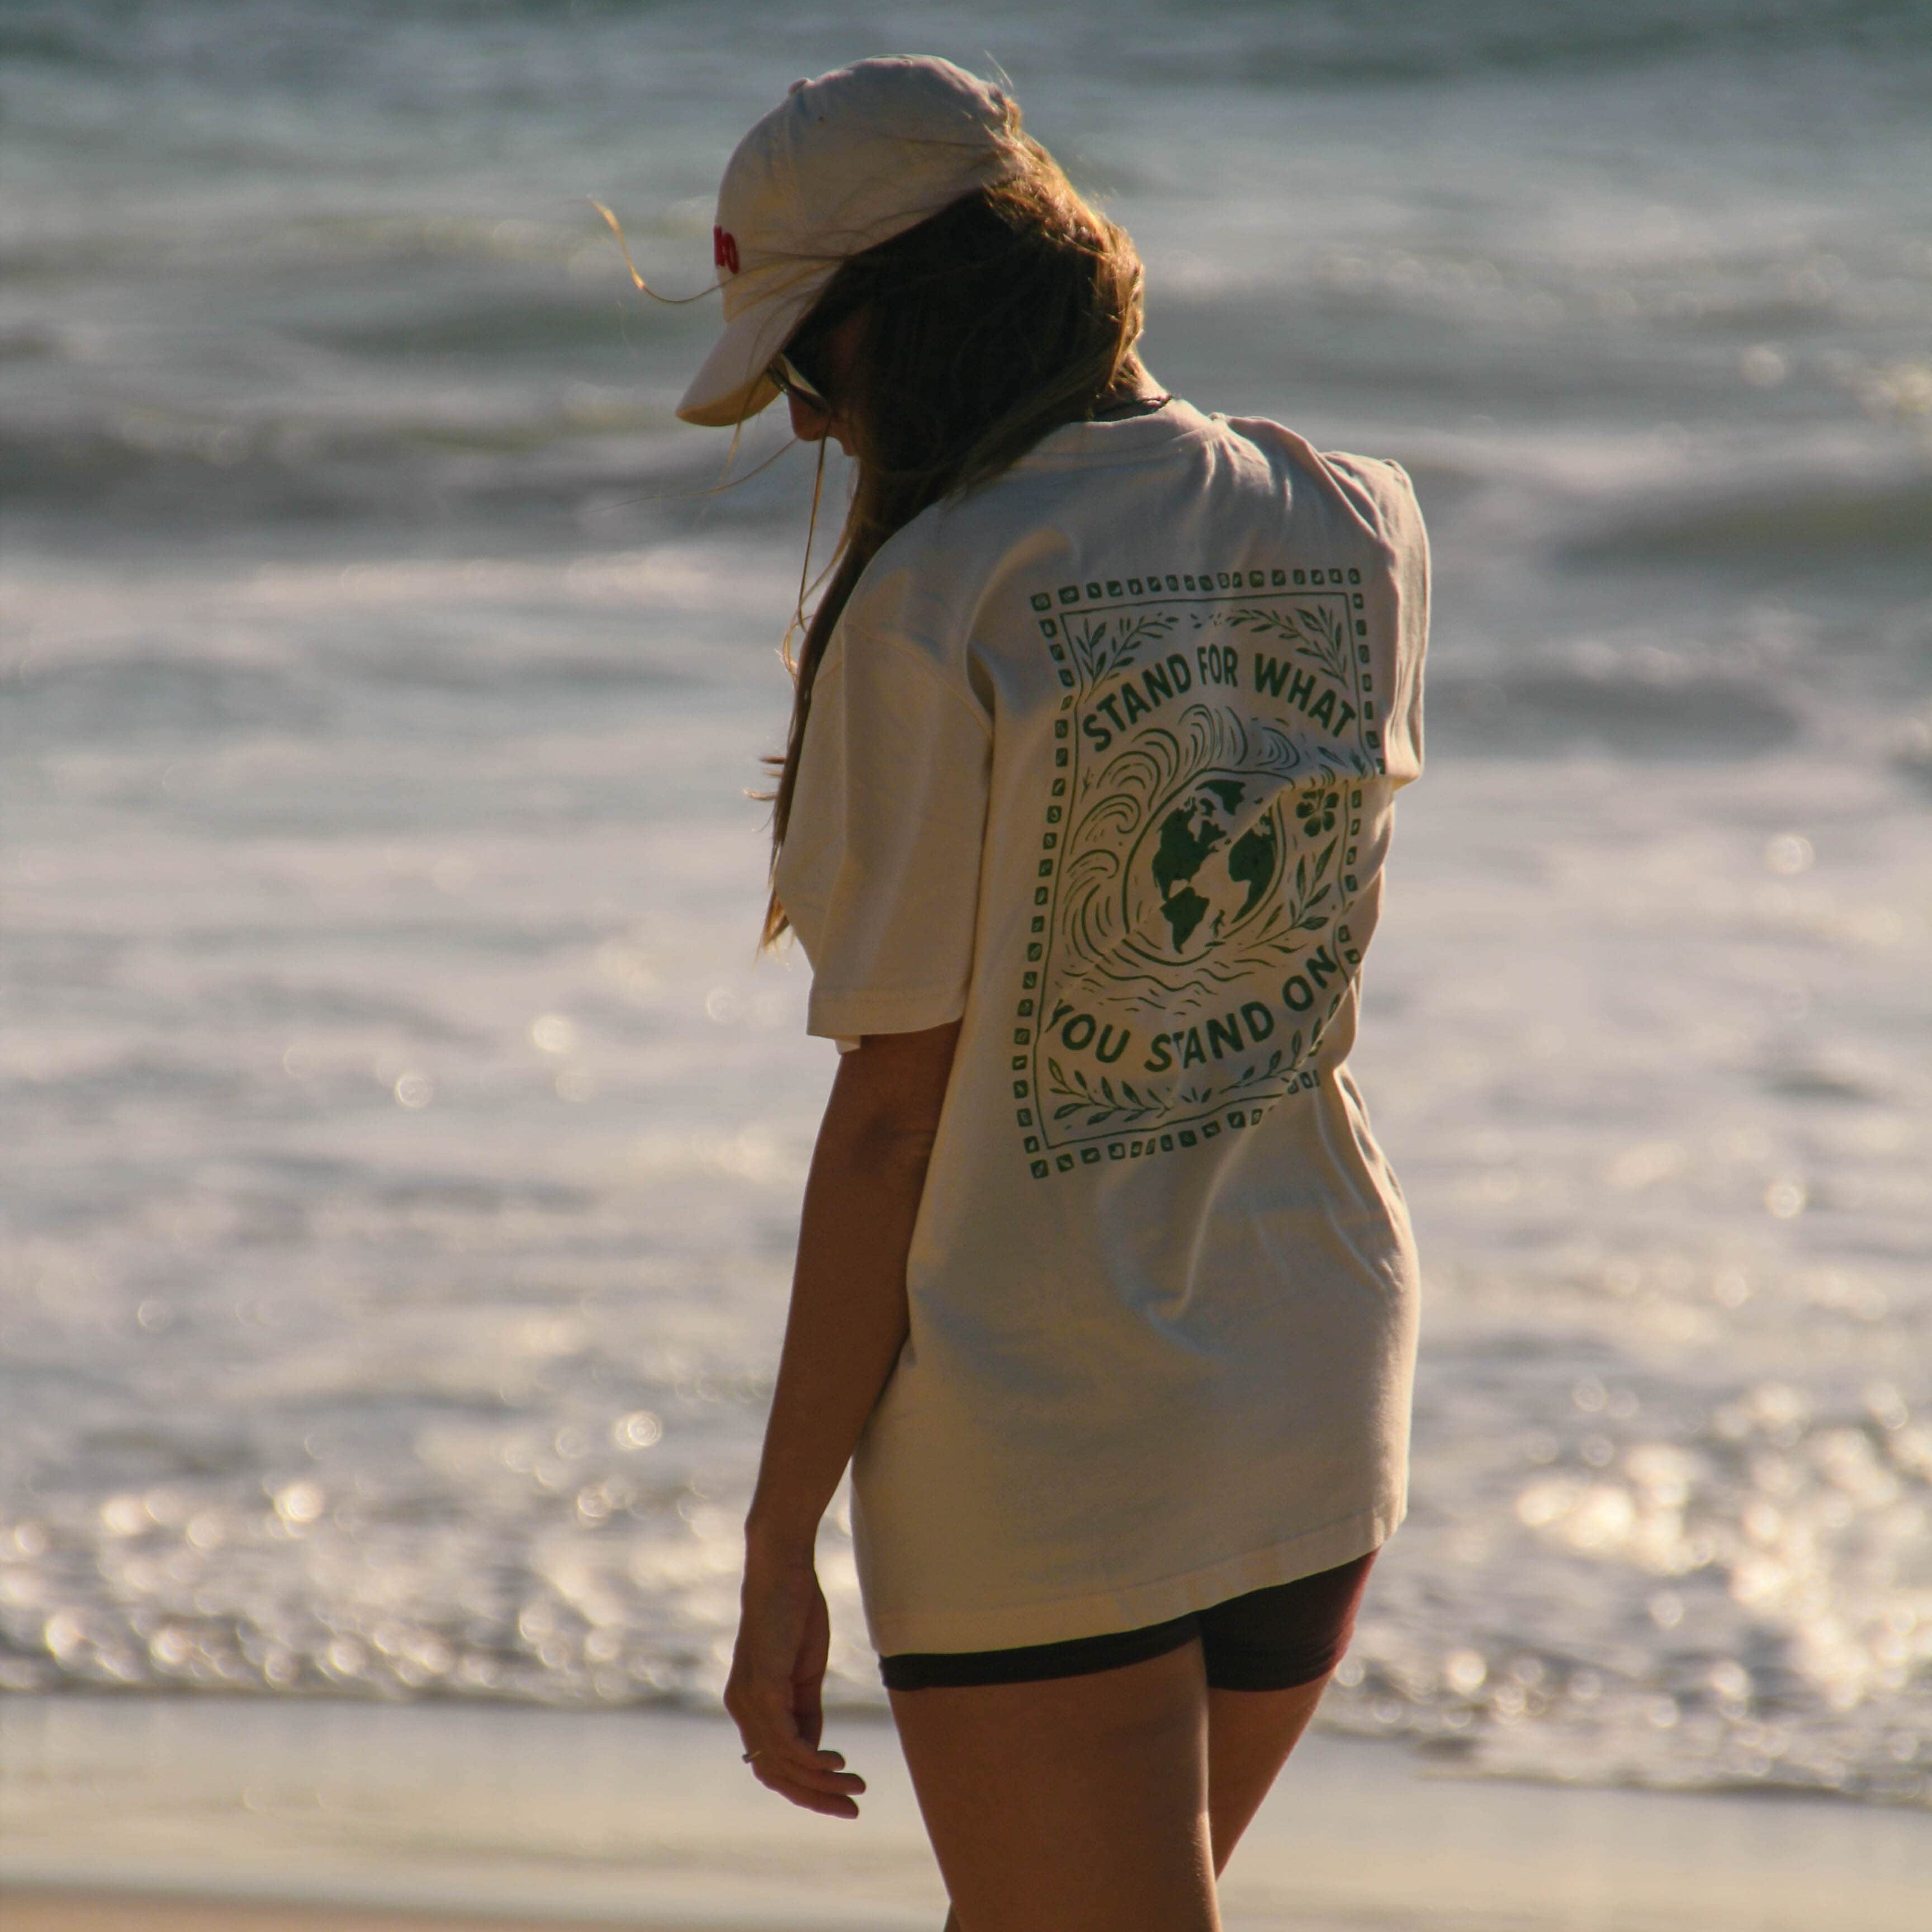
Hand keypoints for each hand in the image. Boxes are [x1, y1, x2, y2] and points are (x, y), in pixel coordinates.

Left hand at [725, 1547, 866, 1817]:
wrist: (781, 1566)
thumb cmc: (794, 1612)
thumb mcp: (804, 1672)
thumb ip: (806, 1711)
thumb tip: (816, 1751)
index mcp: (750, 1706)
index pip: (772, 1766)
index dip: (805, 1789)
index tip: (840, 1798)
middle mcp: (742, 1709)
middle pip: (775, 1775)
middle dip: (815, 1797)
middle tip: (852, 1809)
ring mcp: (748, 1701)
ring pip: (782, 1764)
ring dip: (822, 1782)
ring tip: (856, 1785)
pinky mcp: (761, 1688)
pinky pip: (786, 1741)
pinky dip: (813, 1758)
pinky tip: (839, 1762)